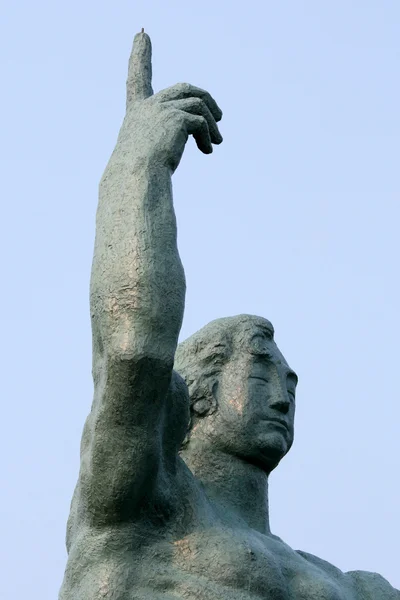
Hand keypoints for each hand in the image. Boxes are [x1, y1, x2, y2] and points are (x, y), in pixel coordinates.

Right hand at [116, 32, 222, 172]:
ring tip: (218, 140)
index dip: (140, 56)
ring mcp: (163, 109)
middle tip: (219, 116)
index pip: (137, 79)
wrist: (137, 176)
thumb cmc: (139, 174)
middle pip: (183, 88)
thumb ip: (161, 143)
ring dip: (212, 122)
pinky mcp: (177, 117)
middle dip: (204, 97)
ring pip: (198, 103)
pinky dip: (207, 136)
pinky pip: (201, 122)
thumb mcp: (148, 154)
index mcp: (136, 113)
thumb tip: (186, 152)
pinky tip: (208, 150)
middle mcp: (148, 106)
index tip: (142, 36)